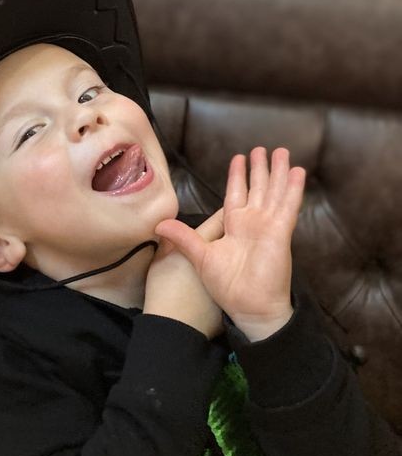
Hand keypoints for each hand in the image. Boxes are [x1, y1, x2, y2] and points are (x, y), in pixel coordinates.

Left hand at [154, 147, 305, 340]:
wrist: (248, 307)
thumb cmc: (226, 286)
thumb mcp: (200, 256)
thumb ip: (183, 237)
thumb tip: (159, 224)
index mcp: (233, 226)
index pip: (235, 194)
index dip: (238, 176)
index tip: (239, 158)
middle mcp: (252, 223)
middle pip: (257, 188)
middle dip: (260, 168)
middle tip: (264, 148)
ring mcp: (267, 226)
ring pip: (274, 192)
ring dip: (278, 172)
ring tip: (283, 152)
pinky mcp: (280, 233)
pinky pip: (287, 206)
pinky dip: (292, 189)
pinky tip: (297, 172)